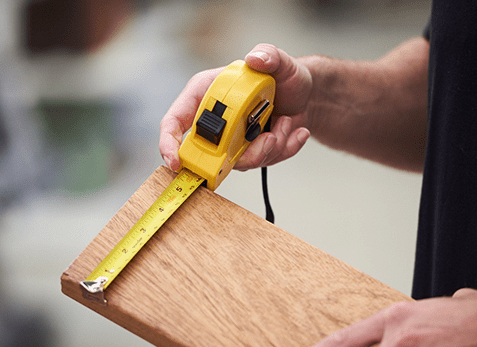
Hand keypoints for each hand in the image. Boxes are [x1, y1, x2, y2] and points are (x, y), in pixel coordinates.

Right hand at [159, 44, 311, 170]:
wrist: (306, 95)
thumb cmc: (285, 76)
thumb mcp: (280, 61)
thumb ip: (268, 54)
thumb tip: (253, 59)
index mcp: (208, 93)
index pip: (176, 120)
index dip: (169, 143)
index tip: (176, 162)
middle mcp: (216, 120)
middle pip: (210, 152)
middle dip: (242, 151)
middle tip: (268, 137)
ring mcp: (233, 139)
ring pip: (240, 161)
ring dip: (269, 146)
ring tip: (284, 122)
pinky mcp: (252, 151)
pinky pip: (264, 161)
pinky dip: (284, 148)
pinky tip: (296, 131)